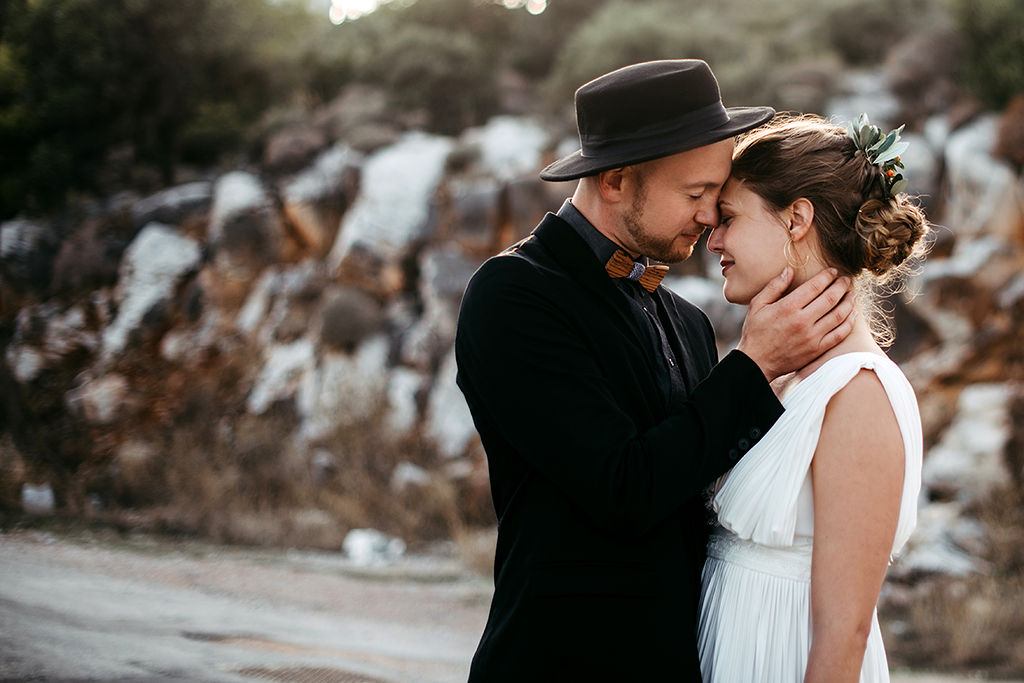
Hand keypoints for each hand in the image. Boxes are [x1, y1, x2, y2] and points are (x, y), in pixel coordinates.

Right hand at [736, 267, 855, 380]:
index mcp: (788, 307)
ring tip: (852, 294)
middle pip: (830, 298)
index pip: (815, 286)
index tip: (833, 271)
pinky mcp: (817, 349)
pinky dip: (849, 323)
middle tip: (846, 280)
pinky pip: (839, 334)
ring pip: (838, 315)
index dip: (827, 276)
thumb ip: (774, 286)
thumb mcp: (757, 305)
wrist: (756, 362)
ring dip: (849, 302)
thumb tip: (789, 270)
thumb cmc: (755, 332)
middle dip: (841, 286)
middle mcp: (802, 321)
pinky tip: (852, 315)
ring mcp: (812, 336)